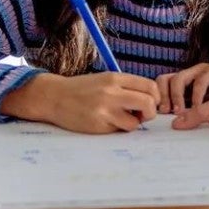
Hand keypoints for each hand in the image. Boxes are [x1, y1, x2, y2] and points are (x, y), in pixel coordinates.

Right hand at [0, 72, 158, 133]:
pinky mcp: (97, 126)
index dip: (154, 97)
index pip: (149, 86)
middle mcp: (111, 92)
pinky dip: (116, 129)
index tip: (150, 103)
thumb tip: (150, 100)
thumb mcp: (104, 79)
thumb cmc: (82, 89)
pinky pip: (118, 130)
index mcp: (115, 78)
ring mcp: (104, 110)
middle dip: (150, 112)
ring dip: (132, 123)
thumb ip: (125, 87)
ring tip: (121, 119)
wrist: (54, 97)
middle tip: (142, 115)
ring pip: (135, 122)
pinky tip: (105, 122)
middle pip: (148, 104)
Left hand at [154, 63, 208, 114]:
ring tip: (179, 112)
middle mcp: (190, 76)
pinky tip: (199, 107)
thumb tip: (174, 129)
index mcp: (184, 85)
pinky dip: (197, 94)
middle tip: (165, 113)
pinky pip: (201, 80)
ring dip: (176, 96)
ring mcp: (201, 71)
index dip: (156, 98)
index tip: (157, 115)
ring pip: (178, 78)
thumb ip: (192, 116)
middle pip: (163, 79)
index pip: (160, 85)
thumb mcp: (206, 111)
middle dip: (161, 96)